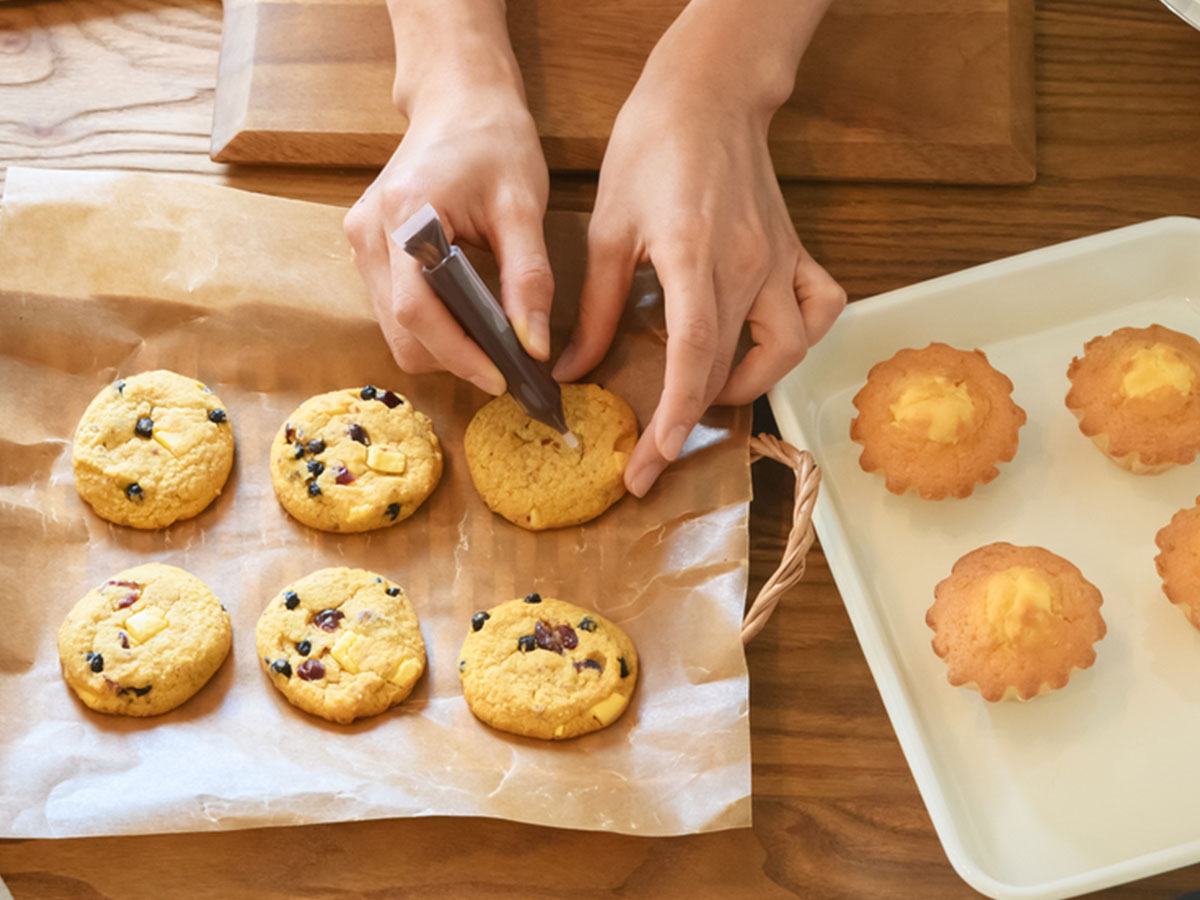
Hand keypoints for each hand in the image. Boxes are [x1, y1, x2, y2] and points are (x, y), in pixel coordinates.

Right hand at [344, 88, 553, 394]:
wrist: (458, 101)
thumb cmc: (493, 142)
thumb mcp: (523, 208)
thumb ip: (529, 280)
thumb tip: (534, 348)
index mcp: (406, 215)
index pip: (419, 311)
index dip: (459, 354)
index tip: (502, 377)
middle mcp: (369, 233)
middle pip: (402, 331)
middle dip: (454, 357)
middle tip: (507, 362)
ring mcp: (360, 242)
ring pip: (395, 329)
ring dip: (443, 345)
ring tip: (493, 340)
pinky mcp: (366, 249)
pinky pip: (394, 309)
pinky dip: (433, 326)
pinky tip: (469, 316)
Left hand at [553, 73, 845, 496]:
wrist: (707, 95)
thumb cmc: (650, 150)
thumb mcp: (607, 229)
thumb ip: (598, 308)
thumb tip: (572, 369)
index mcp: (694, 258)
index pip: (695, 355)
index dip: (676, 415)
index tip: (652, 461)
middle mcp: (749, 266)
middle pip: (732, 365)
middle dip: (691, 419)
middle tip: (653, 449)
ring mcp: (780, 261)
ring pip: (788, 349)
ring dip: (749, 384)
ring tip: (708, 393)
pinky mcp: (795, 252)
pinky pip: (822, 308)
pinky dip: (801, 338)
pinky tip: (767, 344)